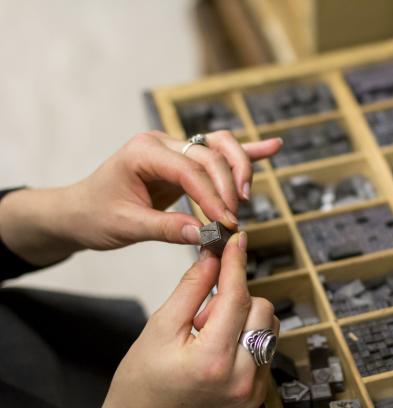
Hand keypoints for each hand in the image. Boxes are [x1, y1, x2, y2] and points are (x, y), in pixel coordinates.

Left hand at [0, 131, 281, 264]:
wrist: (79, 211)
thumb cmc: (95, 215)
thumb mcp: (126, 226)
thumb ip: (167, 229)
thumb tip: (206, 236)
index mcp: (143, 152)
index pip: (190, 169)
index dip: (212, 196)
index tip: (226, 222)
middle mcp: (161, 143)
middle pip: (210, 153)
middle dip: (228, 185)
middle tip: (233, 218)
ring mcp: (174, 149)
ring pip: (219, 146)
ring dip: (239, 168)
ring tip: (245, 196)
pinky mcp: (184, 162)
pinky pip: (217, 153)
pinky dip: (245, 153)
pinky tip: (271, 148)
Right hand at [93, 232, 279, 407]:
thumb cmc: (141, 384)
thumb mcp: (159, 327)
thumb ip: (192, 287)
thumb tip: (213, 257)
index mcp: (213, 360)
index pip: (236, 297)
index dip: (236, 263)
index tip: (236, 241)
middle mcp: (241, 377)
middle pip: (261, 309)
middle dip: (234, 300)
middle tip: (201, 318)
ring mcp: (253, 389)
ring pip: (269, 326)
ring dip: (243, 319)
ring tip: (208, 337)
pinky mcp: (257, 394)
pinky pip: (266, 347)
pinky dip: (247, 337)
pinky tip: (219, 349)